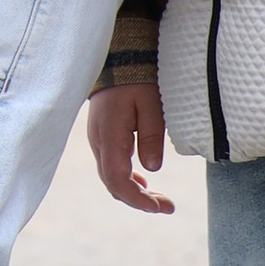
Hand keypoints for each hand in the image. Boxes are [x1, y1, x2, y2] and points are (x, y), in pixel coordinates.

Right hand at [88, 80, 173, 214]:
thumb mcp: (151, 105)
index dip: (138, 200)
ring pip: (110, 177)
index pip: (117, 180)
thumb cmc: (137, 79)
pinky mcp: (101, 135)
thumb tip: (152, 169)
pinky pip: (110, 165)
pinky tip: (143, 181)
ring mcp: (97, 139)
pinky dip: (126, 179)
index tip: (160, 208)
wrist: (118, 57)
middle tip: (167, 207)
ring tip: (159, 199)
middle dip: (140, 201)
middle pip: (113, 184)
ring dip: (134, 192)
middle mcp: (98, 142)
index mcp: (109, 136)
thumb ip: (151, 137)